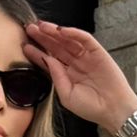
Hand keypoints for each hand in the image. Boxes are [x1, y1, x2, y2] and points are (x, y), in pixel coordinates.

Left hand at [21, 20, 136, 135]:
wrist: (112, 109)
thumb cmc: (90, 107)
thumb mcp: (67, 95)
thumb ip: (56, 77)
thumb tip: (47, 59)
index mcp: (66, 74)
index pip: (49, 60)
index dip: (37, 52)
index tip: (24, 46)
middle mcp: (75, 63)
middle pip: (56, 47)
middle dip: (43, 37)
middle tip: (29, 29)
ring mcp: (86, 56)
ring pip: (67, 40)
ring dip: (54, 32)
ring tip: (41, 26)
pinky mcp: (97, 51)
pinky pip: (84, 38)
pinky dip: (73, 33)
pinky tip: (61, 30)